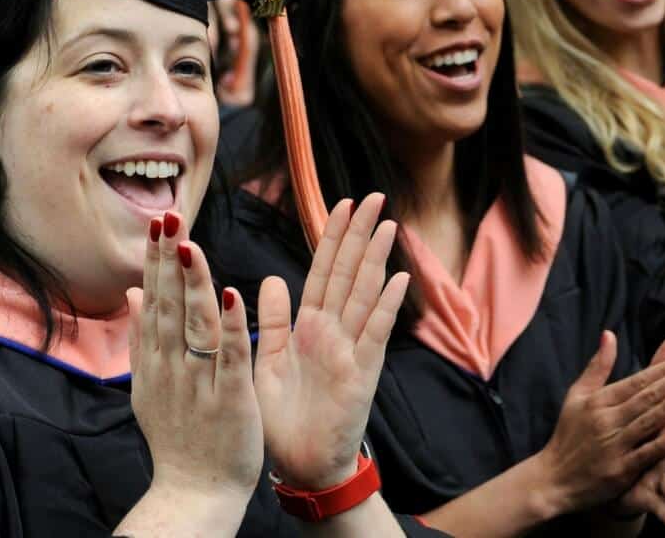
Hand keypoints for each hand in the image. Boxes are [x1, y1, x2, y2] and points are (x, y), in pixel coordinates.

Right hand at [124, 212, 261, 532]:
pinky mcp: (229, 400)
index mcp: (156, 362)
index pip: (156, 301)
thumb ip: (144, 339)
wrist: (193, 494)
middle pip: (169, 306)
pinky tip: (229, 295)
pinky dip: (228, 327)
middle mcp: (172, 368)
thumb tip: (134, 292)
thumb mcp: (150, 387)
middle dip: (169, 261)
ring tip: (192, 245)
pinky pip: (229, 357)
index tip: (159, 224)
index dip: (157, 262)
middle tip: (168, 218)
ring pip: (195, 326)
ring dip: (193, 284)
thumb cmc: (179, 437)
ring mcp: (199, 383)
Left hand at [255, 194, 408, 489]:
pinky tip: (399, 279)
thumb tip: (274, 277)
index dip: (332, 237)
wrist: (299, 466)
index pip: (323, 270)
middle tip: (373, 197)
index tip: (341, 203)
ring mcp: (351, 350)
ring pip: (365, 295)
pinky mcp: (361, 374)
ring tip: (388, 224)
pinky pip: (375, 334)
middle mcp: (333, 331)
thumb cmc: (282, 418)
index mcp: (309, 326)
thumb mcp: (266, 362)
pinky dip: (387, 306)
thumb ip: (274, 320)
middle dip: (359, 235)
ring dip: (376, 260)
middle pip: (349, 273)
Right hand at [536, 332, 664, 514]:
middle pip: (644, 398)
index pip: (636, 381)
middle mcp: (605, 420)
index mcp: (598, 401)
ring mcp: (612, 446)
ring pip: (645, 423)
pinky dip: (659, 445)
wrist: (553, 479)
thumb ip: (598, 366)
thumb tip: (609, 333)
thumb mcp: (577, 396)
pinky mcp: (618, 471)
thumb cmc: (568, 434)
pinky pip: (642, 455)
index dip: (662, 369)